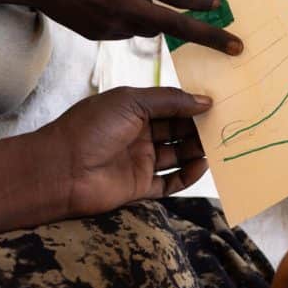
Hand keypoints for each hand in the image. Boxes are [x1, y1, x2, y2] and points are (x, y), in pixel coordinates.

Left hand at [0, 87, 211, 233]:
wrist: (60, 170)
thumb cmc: (91, 127)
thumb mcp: (132, 101)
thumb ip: (170, 101)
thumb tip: (205, 101)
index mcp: (133, 109)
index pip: (171, 105)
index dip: (192, 104)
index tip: (219, 102)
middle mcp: (137, 134)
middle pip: (177, 130)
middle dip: (200, 127)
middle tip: (227, 124)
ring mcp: (138, 161)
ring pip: (177, 155)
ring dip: (197, 150)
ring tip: (220, 145)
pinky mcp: (139, 187)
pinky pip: (170, 182)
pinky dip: (187, 176)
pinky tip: (202, 166)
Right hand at [18, 0, 241, 54]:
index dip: (201, 2)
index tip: (222, 8)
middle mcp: (124, 5)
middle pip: (175, 26)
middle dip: (209, 37)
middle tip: (237, 47)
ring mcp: (111, 24)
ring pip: (150, 27)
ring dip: (157, 18)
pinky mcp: (99, 36)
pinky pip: (128, 30)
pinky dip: (131, 18)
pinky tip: (109, 2)